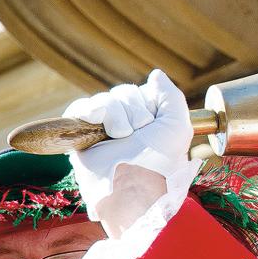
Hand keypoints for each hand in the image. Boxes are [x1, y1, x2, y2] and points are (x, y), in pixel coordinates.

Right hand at [63, 70, 195, 235]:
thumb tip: (155, 74)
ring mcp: (102, 130)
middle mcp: (125, 124)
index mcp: (148, 121)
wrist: (135, 184)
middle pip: (124, 93)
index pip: (142, 92)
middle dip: (134, 111)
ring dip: (116, 115)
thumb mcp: (178, 124)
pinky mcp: (81, 135)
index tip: (154, 124)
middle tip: (137, 134)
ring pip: (105, 99)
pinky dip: (89, 109)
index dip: (148, 104)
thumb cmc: (161, 159)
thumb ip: (170, 95)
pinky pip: (79, 108)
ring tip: (121, 137)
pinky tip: (97, 121)